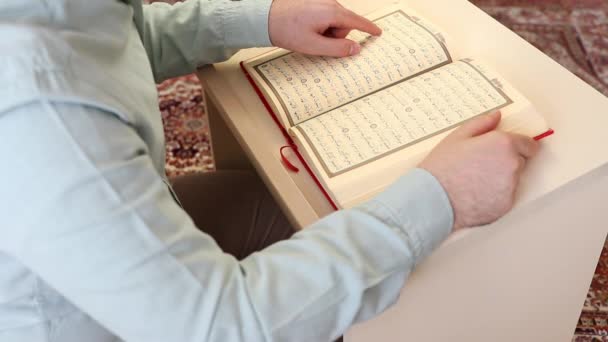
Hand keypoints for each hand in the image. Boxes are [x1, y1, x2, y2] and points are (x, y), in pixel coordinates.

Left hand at [268, 0, 381, 56]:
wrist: (265, 18)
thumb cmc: (287, 30)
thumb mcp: (314, 46)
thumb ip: (338, 48)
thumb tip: (356, 49)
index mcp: (332, 13)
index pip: (357, 21)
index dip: (369, 29)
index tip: (378, 33)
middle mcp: (329, 3)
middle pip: (344, 25)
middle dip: (335, 37)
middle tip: (317, 43)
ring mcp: (321, 2)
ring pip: (334, 22)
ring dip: (326, 32)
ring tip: (308, 35)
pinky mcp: (313, 3)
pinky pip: (324, 17)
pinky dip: (320, 26)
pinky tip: (305, 29)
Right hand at [419, 112, 539, 230]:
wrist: (432, 199)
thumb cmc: (441, 168)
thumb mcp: (456, 137)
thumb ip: (481, 124)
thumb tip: (496, 116)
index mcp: (503, 144)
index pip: (529, 145)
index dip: (519, 146)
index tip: (509, 150)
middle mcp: (512, 164)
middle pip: (520, 162)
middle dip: (506, 162)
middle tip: (481, 166)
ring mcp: (510, 187)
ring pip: (512, 181)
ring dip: (500, 180)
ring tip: (475, 182)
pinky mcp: (506, 205)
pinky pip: (505, 198)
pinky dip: (495, 197)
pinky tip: (475, 194)